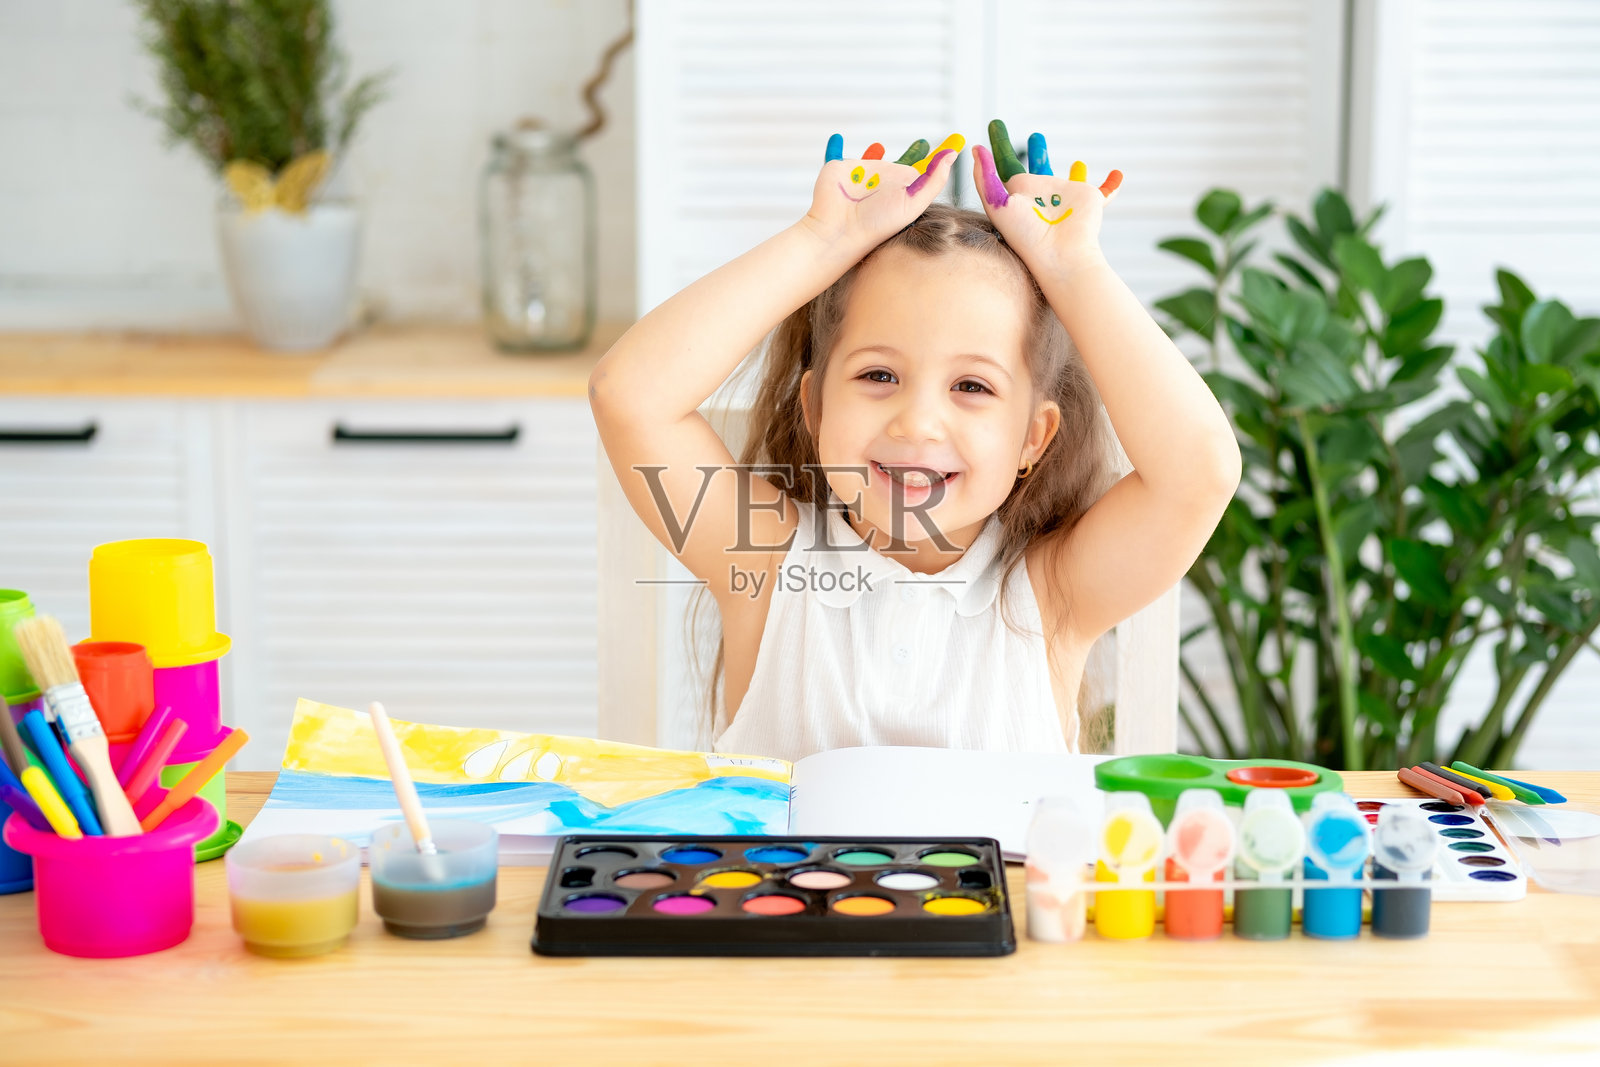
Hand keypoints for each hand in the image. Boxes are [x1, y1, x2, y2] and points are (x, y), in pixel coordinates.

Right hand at [802, 133, 962, 250]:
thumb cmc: (878, 223)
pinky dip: (834, 146)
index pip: (925, 168)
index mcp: (904, 188)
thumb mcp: (913, 203)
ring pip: (872, 160)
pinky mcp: (841, 168)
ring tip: (879, 145)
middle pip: (901, 163)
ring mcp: (863, 174)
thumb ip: (933, 180)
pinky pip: (839, 154)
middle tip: (923, 142)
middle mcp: (885, 181)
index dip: (938, 157)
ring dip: (875, 153)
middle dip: (912, 154)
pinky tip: (836, 139)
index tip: (955, 142)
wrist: (840, 229)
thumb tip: (952, 156)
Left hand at [971, 119, 1121, 275]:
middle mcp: (1043, 194)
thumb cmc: (1025, 234)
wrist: (1060, 254)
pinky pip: (1106, 191)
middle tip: (1035, 135)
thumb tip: (976, 149)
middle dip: (1038, 152)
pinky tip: (1118, 175)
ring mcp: (1067, 197)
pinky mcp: (1090, 199)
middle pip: (1040, 167)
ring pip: (1070, 179)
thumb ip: (985, 176)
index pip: (1006, 162)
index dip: (999, 143)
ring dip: (1075, 170)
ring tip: (1078, 161)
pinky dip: (1113, 184)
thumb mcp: (997, 203)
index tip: (994, 123)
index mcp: (1019, 193)